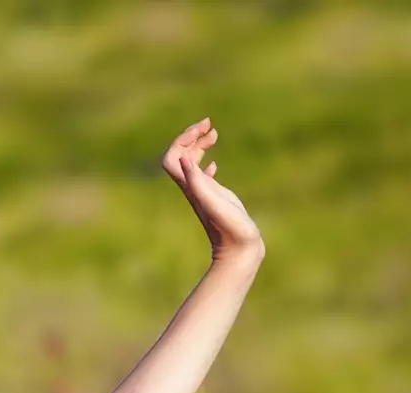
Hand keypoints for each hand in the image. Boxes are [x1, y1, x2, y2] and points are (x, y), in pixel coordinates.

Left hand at [161, 118, 263, 264]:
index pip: (172, 156)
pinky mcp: (214, 198)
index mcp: (190, 186)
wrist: (238, 249)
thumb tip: (182, 157)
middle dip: (190, 136)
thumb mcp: (214, 202)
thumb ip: (197, 182)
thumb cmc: (229, 228)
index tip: (202, 129)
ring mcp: (203, 193)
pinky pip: (203, 177)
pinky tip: (214, 164)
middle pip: (180, 156)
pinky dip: (205, 164)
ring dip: (199, 145)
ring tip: (214, 133)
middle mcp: (193, 188)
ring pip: (192, 164)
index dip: (182, 139)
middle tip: (208, 124)